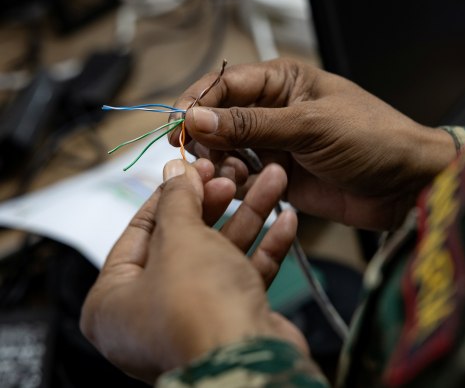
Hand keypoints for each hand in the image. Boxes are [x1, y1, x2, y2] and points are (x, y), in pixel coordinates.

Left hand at [80, 159, 305, 383]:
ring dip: (249, 217)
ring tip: (271, 182)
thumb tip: (176, 171)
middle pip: (184, 241)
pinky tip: (286, 219)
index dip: (170, 194)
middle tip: (231, 174)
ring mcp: (192, 319)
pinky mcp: (230, 321)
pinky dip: (264, 248)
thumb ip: (177, 200)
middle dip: (215, 203)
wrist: (248, 360)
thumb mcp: (180, 238)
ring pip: (219, 255)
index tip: (194, 168)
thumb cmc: (197, 306)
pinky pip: (242, 277)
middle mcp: (148, 314)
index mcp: (113, 300)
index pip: (140, 231)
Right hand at [170, 57, 455, 229]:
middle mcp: (273, 111)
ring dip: (219, 163)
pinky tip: (242, 189)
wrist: (406, 185)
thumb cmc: (371, 139)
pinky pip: (243, 179)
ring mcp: (275, 145)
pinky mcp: (279, 177)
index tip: (179, 126)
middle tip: (201, 159)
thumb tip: (195, 116)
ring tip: (229, 176)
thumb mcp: (311, 125)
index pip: (225, 85)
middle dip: (206, 138)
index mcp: (282, 82)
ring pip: (226, 151)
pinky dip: (236, 184)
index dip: (198, 103)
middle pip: (219, 119)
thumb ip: (252, 124)